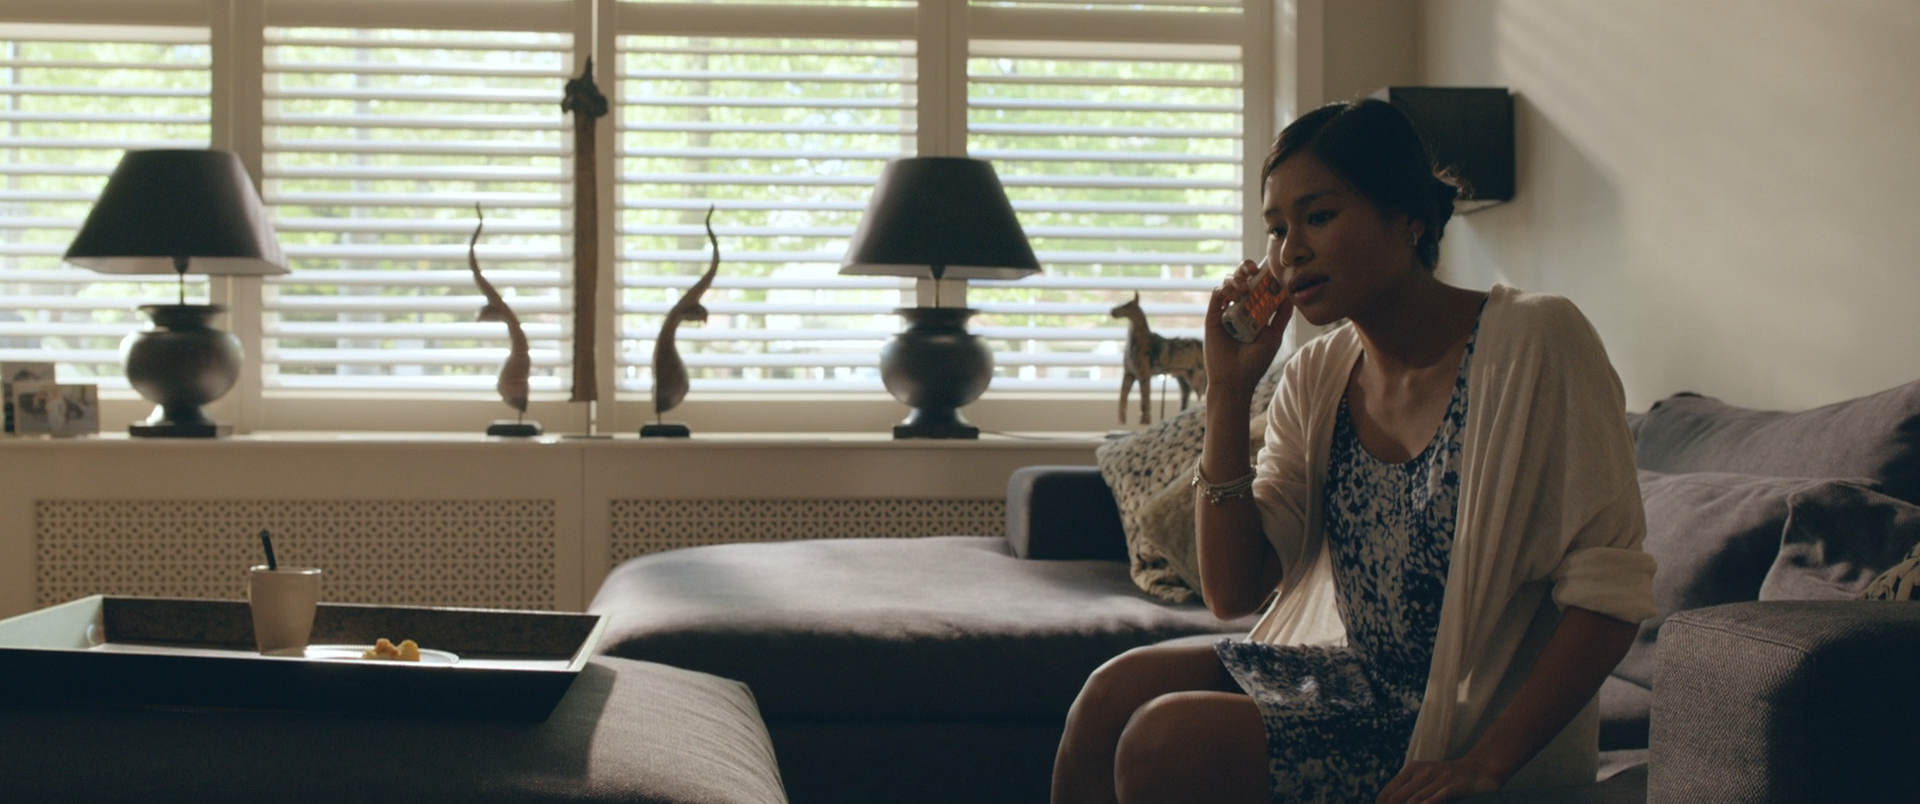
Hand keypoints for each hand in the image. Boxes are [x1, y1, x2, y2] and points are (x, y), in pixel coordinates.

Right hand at [1203, 258, 1290, 402]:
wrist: (1235, 380)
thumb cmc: (1255, 362)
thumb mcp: (1273, 337)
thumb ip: (1281, 316)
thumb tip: (1291, 295)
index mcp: (1255, 310)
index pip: (1258, 284)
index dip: (1262, 273)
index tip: (1269, 268)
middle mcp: (1240, 307)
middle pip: (1241, 277)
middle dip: (1246, 267)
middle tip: (1252, 270)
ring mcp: (1225, 311)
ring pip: (1228, 282)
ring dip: (1236, 280)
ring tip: (1244, 291)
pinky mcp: (1212, 317)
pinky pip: (1216, 295)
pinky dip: (1224, 290)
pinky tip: (1233, 296)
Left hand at [1375, 758, 1503, 803]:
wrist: (1480, 769)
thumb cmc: (1448, 778)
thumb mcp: (1425, 778)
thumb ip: (1409, 790)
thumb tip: (1390, 801)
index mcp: (1412, 769)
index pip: (1389, 791)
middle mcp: (1424, 772)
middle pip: (1399, 797)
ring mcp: (1440, 778)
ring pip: (1416, 799)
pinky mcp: (1455, 785)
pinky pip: (1439, 796)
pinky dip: (1429, 803)